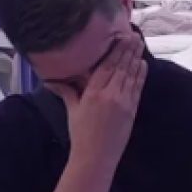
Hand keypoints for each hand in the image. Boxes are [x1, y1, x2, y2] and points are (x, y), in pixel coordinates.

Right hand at [49, 33, 147, 168]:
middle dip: (127, 49)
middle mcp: (110, 94)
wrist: (95, 158)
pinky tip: (143, 63)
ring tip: (140, 43)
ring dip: (136, 57)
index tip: (120, 36)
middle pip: (120, 66)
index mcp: (93, 93)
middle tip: (133, 34)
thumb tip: (49, 80)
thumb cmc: (81, 135)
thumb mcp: (72, 110)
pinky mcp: (132, 110)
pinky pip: (137, 88)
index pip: (106, 65)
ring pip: (131, 74)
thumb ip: (66, 91)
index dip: (114, 50)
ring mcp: (123, 102)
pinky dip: (141, 75)